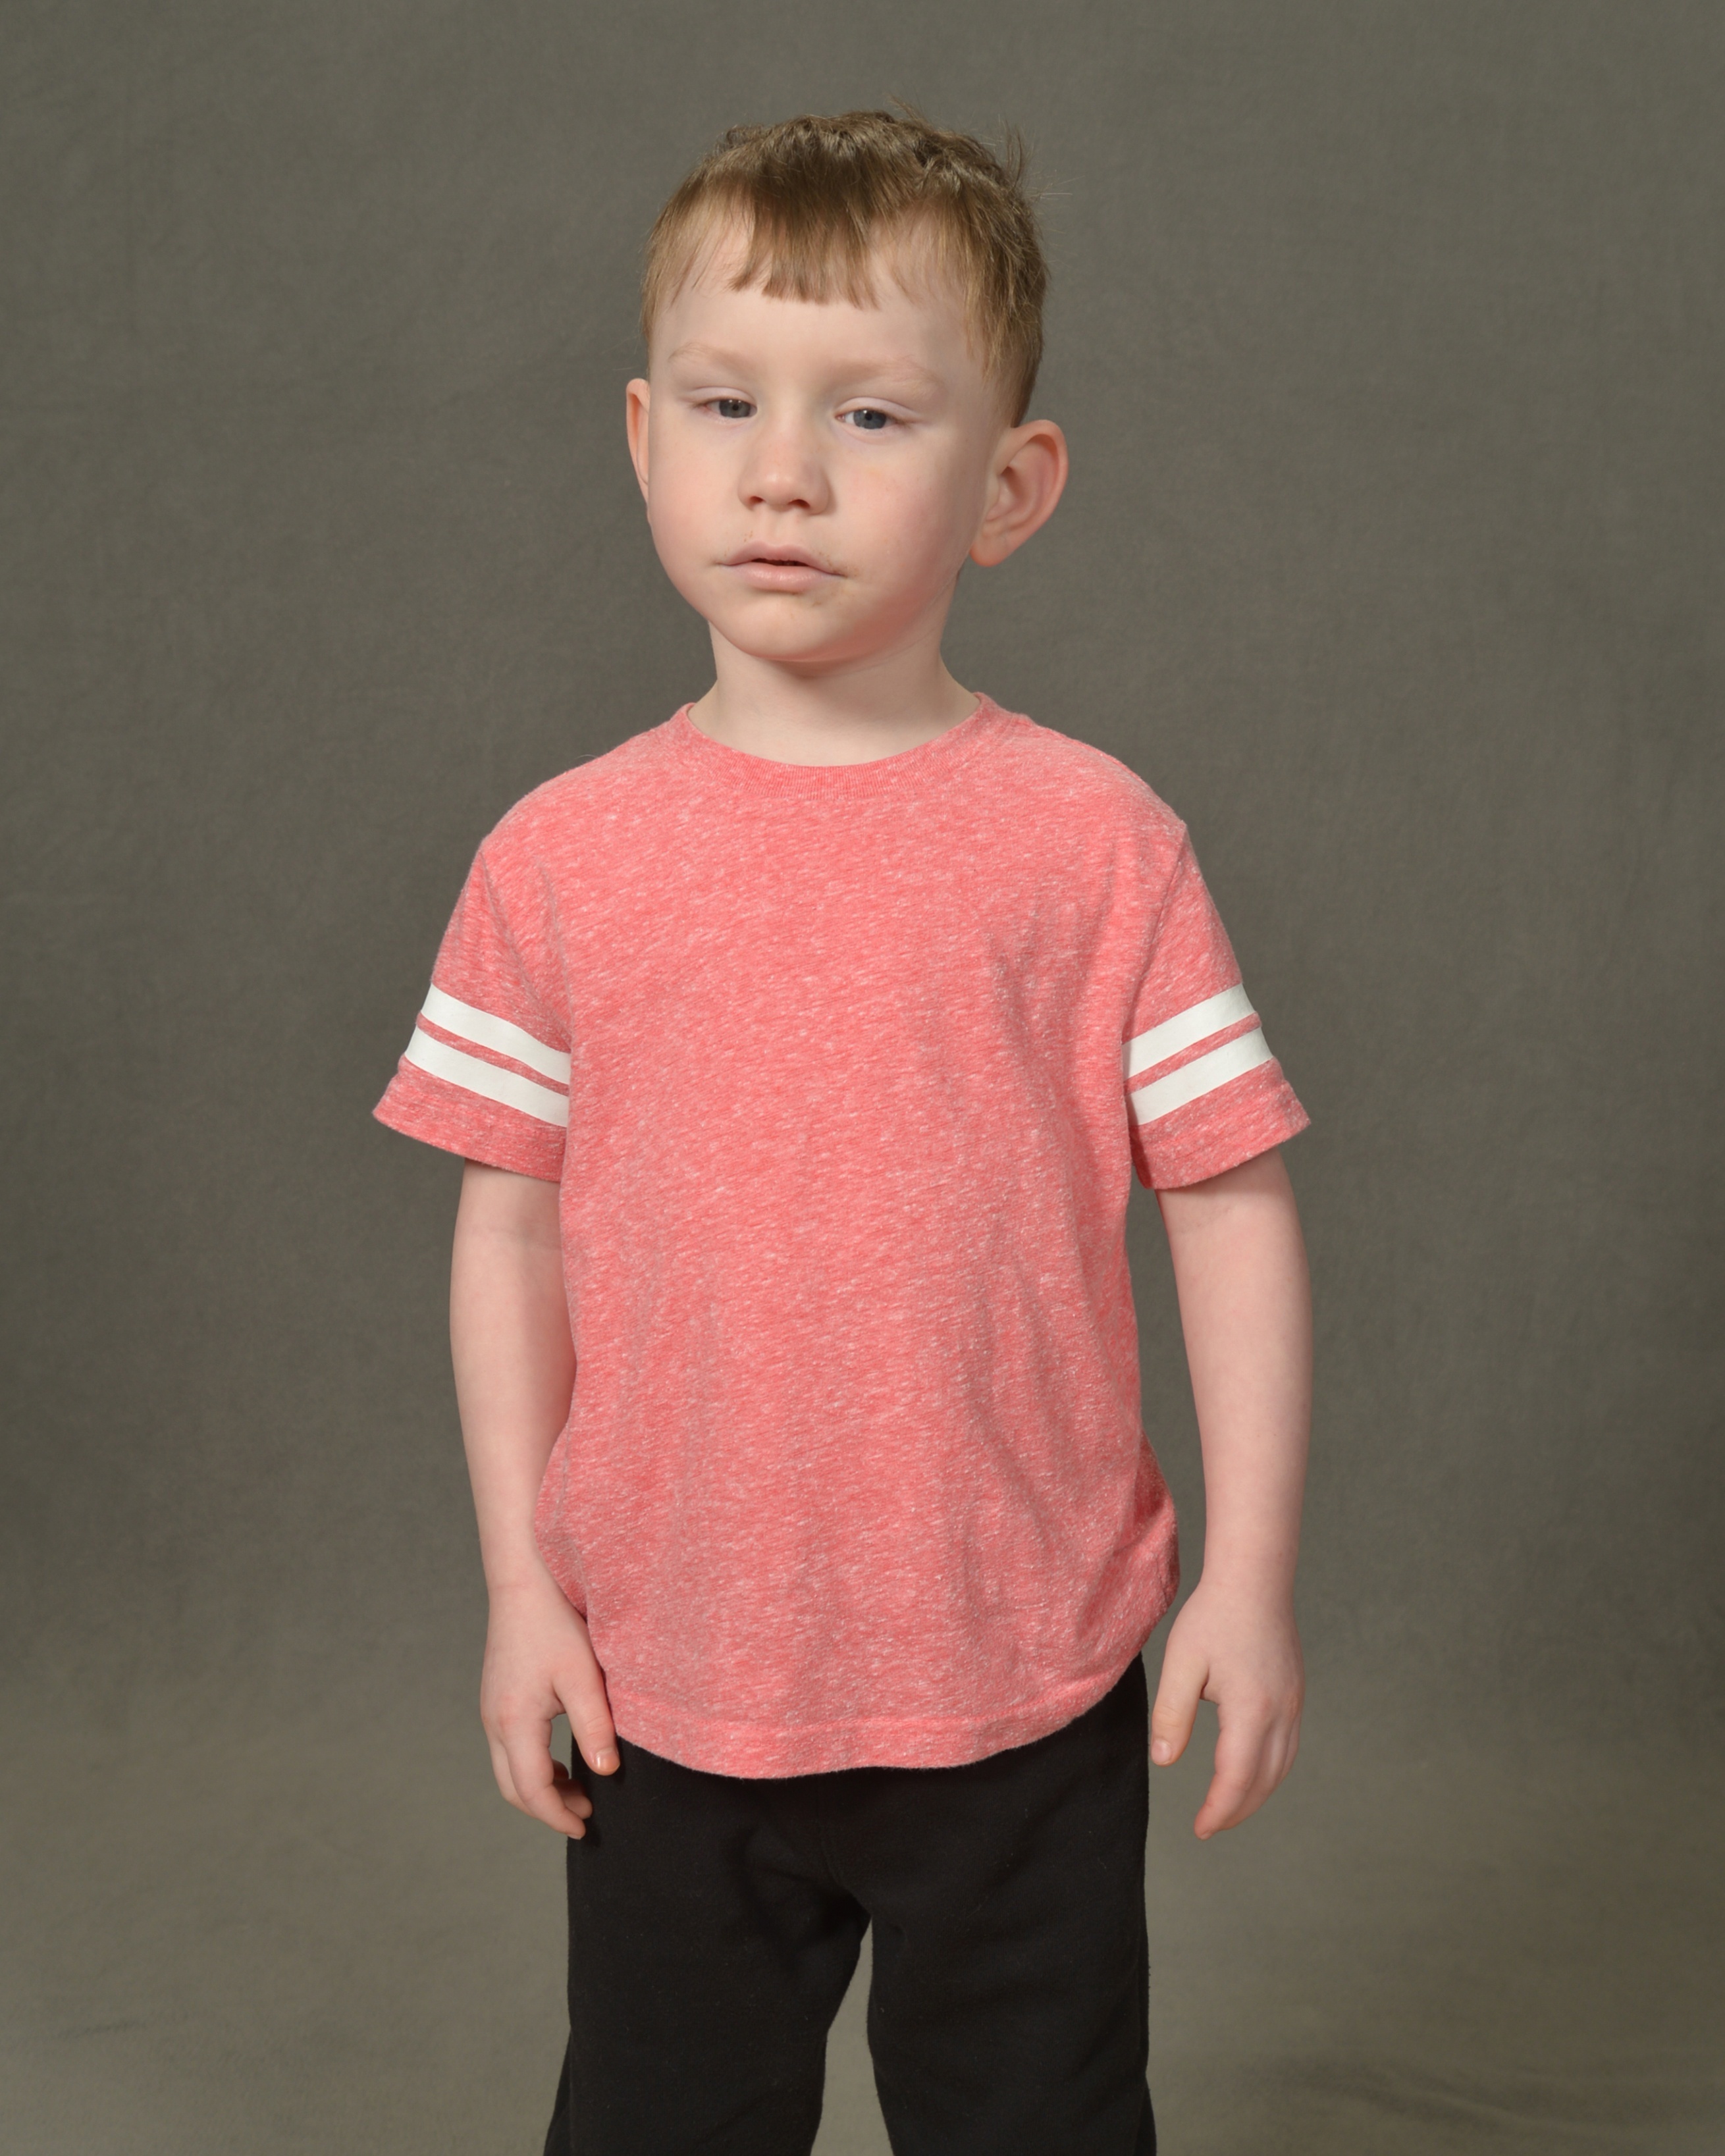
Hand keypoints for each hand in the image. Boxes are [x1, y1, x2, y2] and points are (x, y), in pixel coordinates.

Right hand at [479, 1568, 618, 1838]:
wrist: (524, 1580)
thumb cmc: (555, 1622)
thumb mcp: (584, 1677)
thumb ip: (595, 1728)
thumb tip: (605, 1773)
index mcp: (513, 1721)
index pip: (532, 1790)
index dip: (558, 1816)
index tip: (586, 1828)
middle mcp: (494, 1720)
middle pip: (513, 1788)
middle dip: (547, 1809)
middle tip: (585, 1816)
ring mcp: (491, 1709)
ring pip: (509, 1768)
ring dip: (541, 1787)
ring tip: (580, 1790)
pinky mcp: (497, 1697)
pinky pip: (510, 1747)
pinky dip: (533, 1765)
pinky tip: (562, 1759)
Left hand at [1149, 1576, 1303, 1838]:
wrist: (1254, 1579)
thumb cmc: (1214, 1616)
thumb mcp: (1182, 1663)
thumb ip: (1172, 1714)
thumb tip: (1164, 1760)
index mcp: (1252, 1710)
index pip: (1237, 1778)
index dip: (1219, 1809)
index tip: (1200, 1828)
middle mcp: (1281, 1712)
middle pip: (1265, 1780)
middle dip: (1237, 1810)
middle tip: (1210, 1826)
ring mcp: (1293, 1703)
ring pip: (1282, 1766)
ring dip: (1256, 1793)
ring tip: (1228, 1806)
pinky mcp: (1295, 1693)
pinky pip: (1289, 1746)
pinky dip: (1270, 1769)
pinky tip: (1252, 1770)